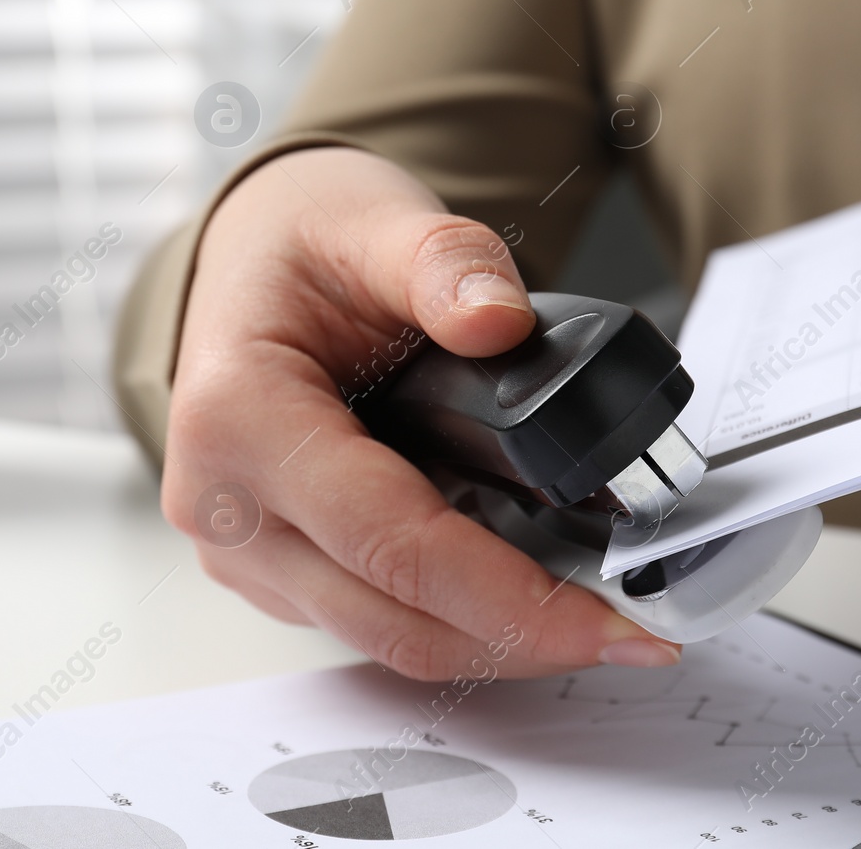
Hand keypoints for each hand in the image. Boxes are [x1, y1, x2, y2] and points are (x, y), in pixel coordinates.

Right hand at [161, 146, 681, 679]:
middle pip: (392, 615)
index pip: (388, 542)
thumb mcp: (377, 220)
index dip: (507, 596)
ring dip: (496, 639)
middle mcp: (226, 504)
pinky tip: (530, 595)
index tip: (609, 615)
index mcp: (238, 418)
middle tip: (634, 633)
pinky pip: (377, 618)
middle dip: (522, 638)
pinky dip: (460, 618)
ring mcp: (247, 549)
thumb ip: (444, 262)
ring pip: (388, 635)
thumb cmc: (301, 247)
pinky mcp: (278, 570)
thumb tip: (499, 321)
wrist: (253, 264)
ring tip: (597, 615)